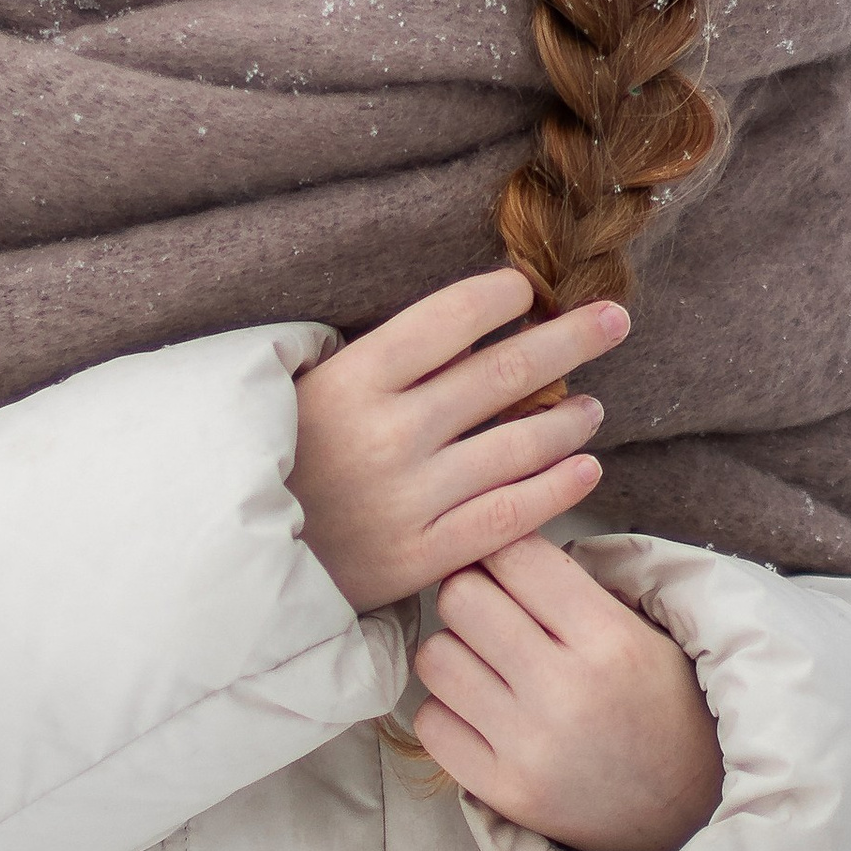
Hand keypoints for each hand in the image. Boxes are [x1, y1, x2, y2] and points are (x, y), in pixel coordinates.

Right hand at [289, 268, 628, 616]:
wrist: (237, 560)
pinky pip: (508, 514)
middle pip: (504, 373)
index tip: (530, 290)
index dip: (503, 296)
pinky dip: (557, 487)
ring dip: (570, 419)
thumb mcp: (311, 390)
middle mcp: (387, 433)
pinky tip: (586, 467)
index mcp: (354, 379)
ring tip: (592, 407)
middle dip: (571, 338)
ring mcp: (407, 497)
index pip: (451, 317)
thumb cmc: (282, 462)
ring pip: (518, 445)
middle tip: (613, 319)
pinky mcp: (419, 555)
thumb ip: (382, 361)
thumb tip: (468, 325)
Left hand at [414, 535, 724, 850]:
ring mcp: (528, 746)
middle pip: (462, 597)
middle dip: (471, 593)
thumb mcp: (641, 632)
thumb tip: (495, 542)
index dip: (503, 552)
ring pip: (435, 657)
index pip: (516, 557)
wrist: (687, 811)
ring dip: (453, 651)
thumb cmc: (661, 705)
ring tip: (484, 662)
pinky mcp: (502, 791)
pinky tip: (479, 710)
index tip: (507, 566)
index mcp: (609, 640)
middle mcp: (564, 691)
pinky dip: (447, 709)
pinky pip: (431, 722)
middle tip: (491, 612)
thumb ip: (571, 587)